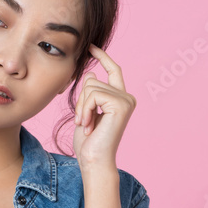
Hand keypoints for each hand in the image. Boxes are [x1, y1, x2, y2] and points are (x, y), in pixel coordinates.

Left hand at [73, 44, 137, 170]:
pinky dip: (85, 110)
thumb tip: (91, 76)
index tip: (90, 47)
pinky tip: (88, 124)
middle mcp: (127, 98)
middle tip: (82, 121)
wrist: (94, 161)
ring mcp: (126, 101)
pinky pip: (93, 95)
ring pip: (91, 87)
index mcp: (120, 99)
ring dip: (81, 107)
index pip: (113, 70)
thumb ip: (90, 94)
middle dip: (80, 100)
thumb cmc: (89, 143)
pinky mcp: (121, 105)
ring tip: (85, 124)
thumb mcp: (86, 112)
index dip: (102, 57)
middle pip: (93, 80)